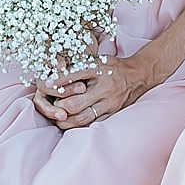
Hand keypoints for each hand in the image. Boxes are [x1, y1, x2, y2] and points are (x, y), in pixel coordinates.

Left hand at [31, 52, 155, 129]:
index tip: (46, 83)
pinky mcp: (112, 114)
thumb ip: (79, 65)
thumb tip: (55, 71)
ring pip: (82, 118)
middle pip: (76, 103)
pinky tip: (69, 122)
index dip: (58, 81)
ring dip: (66, 120)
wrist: (138, 76)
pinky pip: (92, 123)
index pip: (75, 75)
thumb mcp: (97, 59)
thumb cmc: (113, 67)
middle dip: (59, 106)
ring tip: (56, 117)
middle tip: (50, 105)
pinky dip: (78, 125)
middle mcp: (105, 88)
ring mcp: (109, 103)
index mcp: (99, 70)